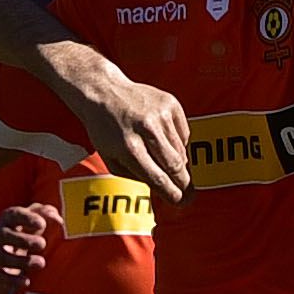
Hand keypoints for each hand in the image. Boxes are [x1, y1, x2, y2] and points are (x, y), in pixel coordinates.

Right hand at [0, 200, 57, 283]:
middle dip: (24, 241)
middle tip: (42, 244)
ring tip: (41, 263)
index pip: (14, 215)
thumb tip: (58, 219)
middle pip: (5, 236)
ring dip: (23, 261)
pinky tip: (27, 281)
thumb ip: (45, 213)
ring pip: (4, 257)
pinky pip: (2, 276)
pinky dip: (13, 281)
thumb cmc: (19, 230)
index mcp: (8, 219)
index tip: (42, 224)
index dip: (27, 218)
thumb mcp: (30, 218)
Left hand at [69, 66, 190, 207]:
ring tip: (170, 166)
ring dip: (179, 163)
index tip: (180, 202)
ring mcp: (160, 115)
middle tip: (189, 195)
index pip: (158, 178)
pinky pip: (183, 134)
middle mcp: (147, 130)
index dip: (172, 193)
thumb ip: (135, 176)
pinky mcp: (170, 104)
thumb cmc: (105, 129)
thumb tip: (162, 191)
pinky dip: (178, 143)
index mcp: (129, 148)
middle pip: (175, 166)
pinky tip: (163, 140)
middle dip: (184, 184)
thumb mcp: (111, 158)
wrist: (105, 92)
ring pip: (181, 151)